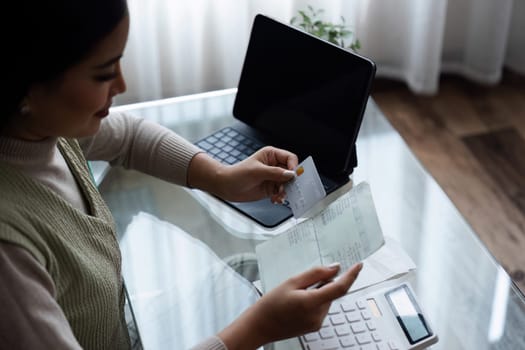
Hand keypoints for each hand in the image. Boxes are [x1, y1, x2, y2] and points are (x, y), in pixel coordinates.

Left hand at [188, 146, 297, 202]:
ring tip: (279, 196)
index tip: (292, 176)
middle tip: (287, 188)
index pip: (290, 158)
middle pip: (291, 172)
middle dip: (290, 182)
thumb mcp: (257, 172)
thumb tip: (290, 174)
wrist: (226, 187)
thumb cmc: (237, 174)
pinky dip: (281, 197)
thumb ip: (275, 173)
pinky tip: (275, 199)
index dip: (293, 167)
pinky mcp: (271, 188)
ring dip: (286, 191)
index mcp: (271, 155)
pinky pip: (281, 192)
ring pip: (288, 184)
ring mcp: (273, 177)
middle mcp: (274, 165)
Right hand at [217, 262, 362, 349]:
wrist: (260, 326)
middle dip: (324, 283)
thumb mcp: (292, 282)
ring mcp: (317, 323)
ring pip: (327, 300)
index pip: (340, 288)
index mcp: (312, 303)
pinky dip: (315, 301)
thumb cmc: (271, 304)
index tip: (358, 265)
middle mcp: (318, 316)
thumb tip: (335, 269)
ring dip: (318, 292)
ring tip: (296, 294)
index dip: (351, 275)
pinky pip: (321, 308)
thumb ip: (315, 274)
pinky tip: (298, 302)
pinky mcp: (315, 327)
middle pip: (332, 292)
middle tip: (304, 281)